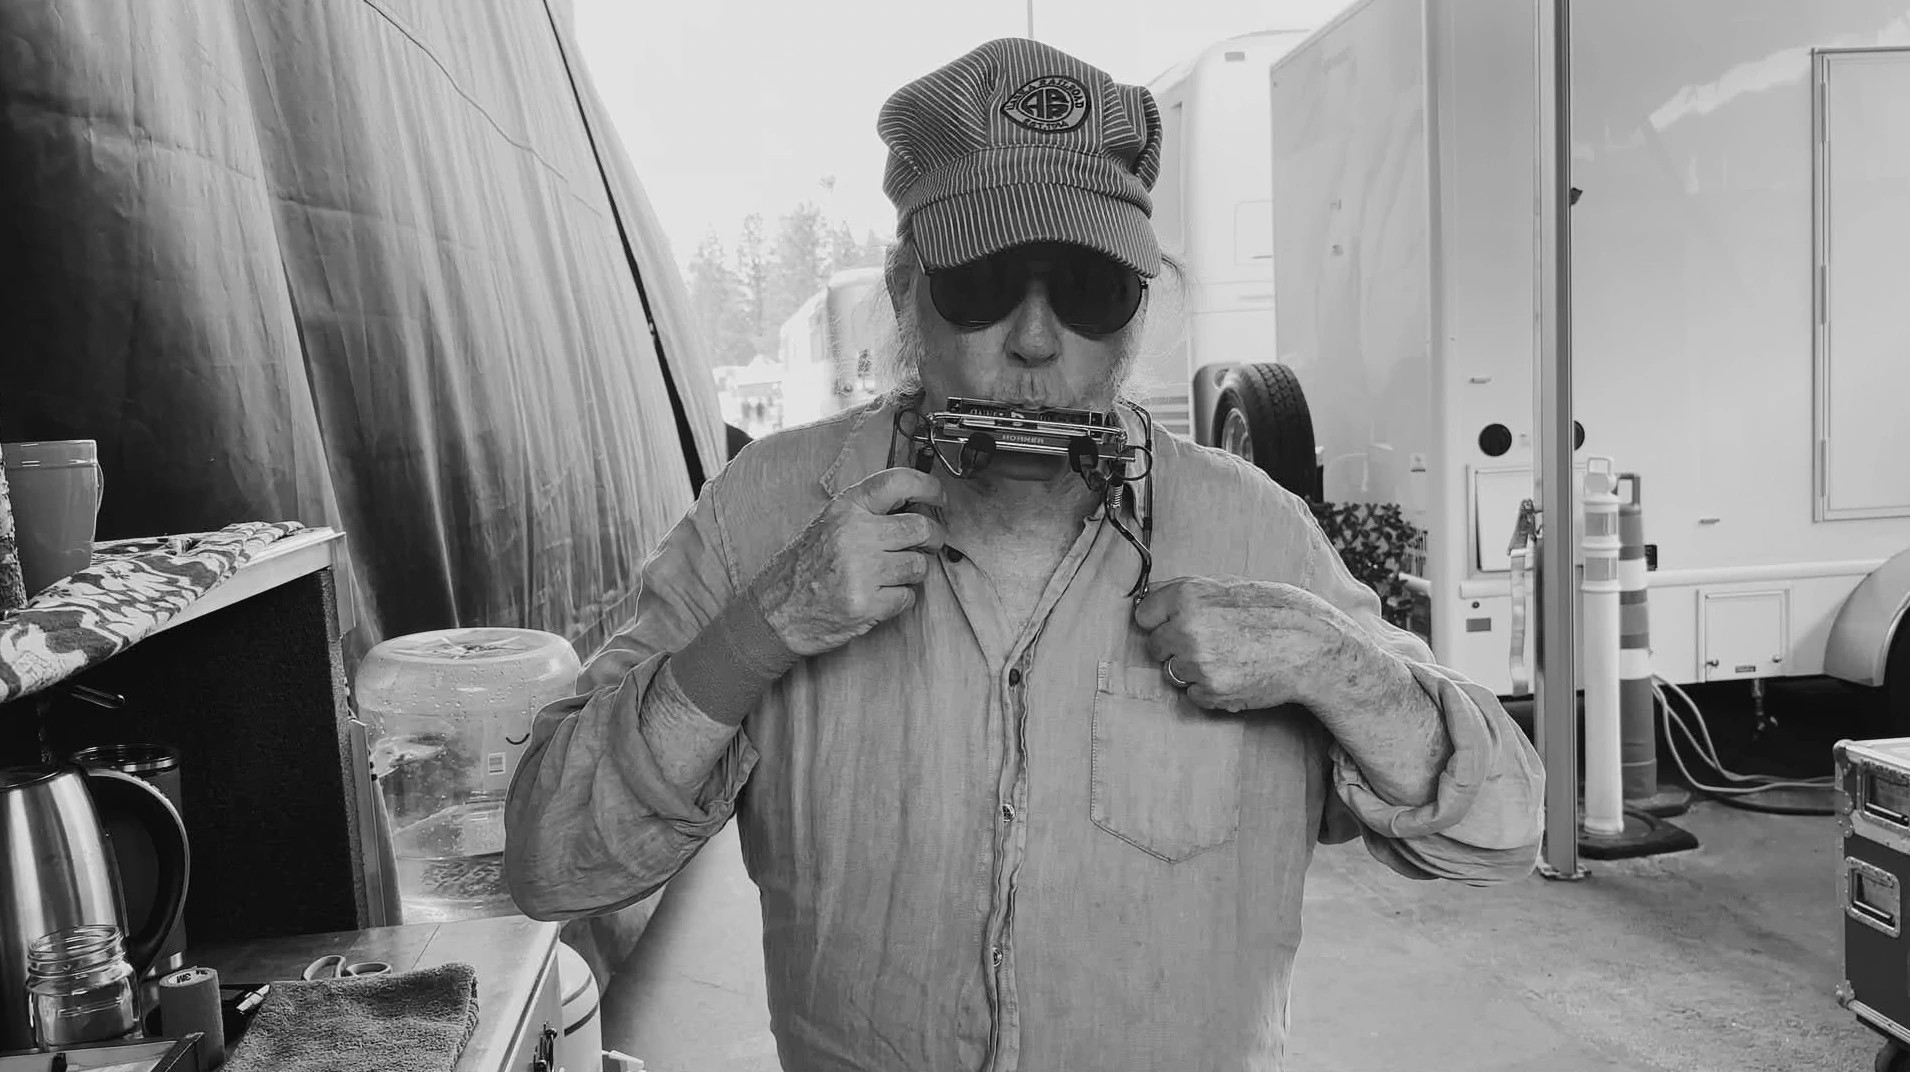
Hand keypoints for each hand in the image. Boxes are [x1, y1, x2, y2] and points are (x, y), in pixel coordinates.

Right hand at [753, 467, 947, 656]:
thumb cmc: (803, 567)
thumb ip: (866, 512)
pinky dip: (900, 598)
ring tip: (892, 573)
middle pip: (920, 527)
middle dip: (933, 536)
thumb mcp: (828, 524)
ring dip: (913, 571)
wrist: (775, 612)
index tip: (939, 497)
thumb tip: (914, 504)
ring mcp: (861, 571)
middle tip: (929, 542)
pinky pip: (908, 597)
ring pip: (918, 565)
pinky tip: (880, 596)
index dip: (927, 486)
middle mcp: (854, 535)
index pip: (897, 483)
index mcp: (845, 510)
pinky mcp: (866, 604)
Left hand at [1132, 576, 1363, 711]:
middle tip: (1209, 642)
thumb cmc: (1273, 612)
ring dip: (1192, 670)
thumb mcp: (1227, 588)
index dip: (1158, 620)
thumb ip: (1187, 594)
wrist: (1310, 646)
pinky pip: (1193, 695)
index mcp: (1187, 597)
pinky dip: (1209, 690)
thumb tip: (1150, 598)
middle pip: (1154, 647)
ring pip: (1172, 673)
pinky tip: (1235, 674)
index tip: (1172, 623)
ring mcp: (1197, 662)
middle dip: (1174, 647)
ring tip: (1227, 657)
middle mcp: (1186, 628)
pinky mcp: (1211, 691)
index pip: (1143, 615)